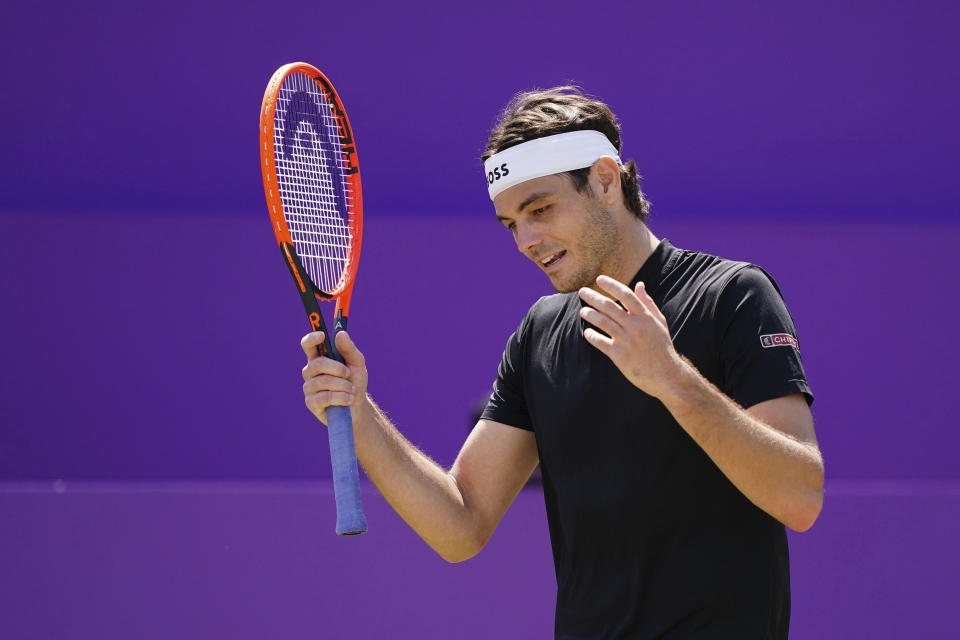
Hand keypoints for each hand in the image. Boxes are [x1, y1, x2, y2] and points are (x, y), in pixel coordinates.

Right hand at [300, 330, 367, 423]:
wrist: (357, 406)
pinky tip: (348, 400)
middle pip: (318, 364)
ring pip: (324, 381)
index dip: (312, 339)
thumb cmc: (355, 381)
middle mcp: (310, 371)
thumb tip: (341, 334)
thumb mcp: (357, 363)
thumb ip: (349, 349)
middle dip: (338, 369)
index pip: (308, 345)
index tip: (322, 335)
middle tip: (349, 374)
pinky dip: (342, 398)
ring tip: (352, 390)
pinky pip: (326, 397)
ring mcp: (309, 387)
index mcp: (319, 358)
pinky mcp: (311, 403)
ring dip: (344, 386)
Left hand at [578, 275, 686, 399]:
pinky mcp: (620, 356)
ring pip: (603, 322)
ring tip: (583, 311)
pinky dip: (591, 336)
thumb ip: (648, 303)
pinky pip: (600, 342)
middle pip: (609, 306)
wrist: (667, 375)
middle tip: (582, 292)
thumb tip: (639, 284)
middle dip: (593, 297)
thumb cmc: (662, 347)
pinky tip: (587, 332)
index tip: (599, 279)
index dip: (611, 285)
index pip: (625, 295)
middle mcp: (635, 326)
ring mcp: (627, 341)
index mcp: (645, 317)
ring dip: (590, 314)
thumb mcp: (659, 323)